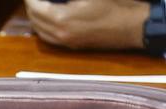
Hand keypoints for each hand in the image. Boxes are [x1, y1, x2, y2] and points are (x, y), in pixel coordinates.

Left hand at [25, 0, 148, 50]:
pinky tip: (49, 17)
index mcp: (62, 19)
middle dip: (31, 6)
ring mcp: (67, 42)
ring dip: (36, 17)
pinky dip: (44, 27)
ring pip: (40, 31)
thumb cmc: (115, 5)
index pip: (34, 7)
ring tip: (39, 4)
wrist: (133, 26)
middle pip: (34, 20)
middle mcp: (61, 34)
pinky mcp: (74, 46)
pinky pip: (50, 38)